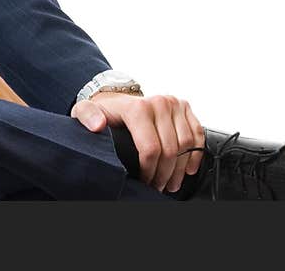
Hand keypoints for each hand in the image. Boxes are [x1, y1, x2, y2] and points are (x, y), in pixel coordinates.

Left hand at [70, 92, 204, 192]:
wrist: (116, 98)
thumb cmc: (103, 110)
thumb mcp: (86, 111)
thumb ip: (87, 116)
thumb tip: (98, 125)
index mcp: (137, 107)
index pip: (151, 148)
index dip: (149, 171)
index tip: (144, 182)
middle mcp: (159, 102)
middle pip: (170, 150)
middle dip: (164, 174)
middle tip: (157, 187)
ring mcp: (174, 103)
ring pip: (186, 145)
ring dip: (180, 169)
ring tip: (170, 182)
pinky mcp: (184, 107)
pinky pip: (197, 134)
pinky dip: (196, 154)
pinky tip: (187, 169)